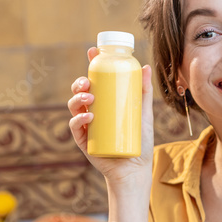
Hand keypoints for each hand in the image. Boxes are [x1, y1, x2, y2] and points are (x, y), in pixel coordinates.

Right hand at [67, 47, 155, 188]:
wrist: (135, 169)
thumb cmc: (139, 142)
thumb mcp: (144, 114)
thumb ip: (144, 92)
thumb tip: (146, 66)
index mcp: (105, 103)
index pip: (95, 80)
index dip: (91, 64)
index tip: (92, 52)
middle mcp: (93, 112)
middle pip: (80, 91)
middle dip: (80, 82)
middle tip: (88, 82)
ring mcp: (86, 125)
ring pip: (74, 106)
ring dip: (77, 98)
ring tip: (90, 97)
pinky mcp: (84, 140)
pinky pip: (75, 127)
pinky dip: (78, 119)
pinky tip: (87, 116)